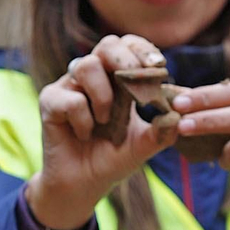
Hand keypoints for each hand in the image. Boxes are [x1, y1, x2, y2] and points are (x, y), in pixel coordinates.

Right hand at [26, 34, 177, 229]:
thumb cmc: (113, 158)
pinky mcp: (50, 102)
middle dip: (126, 59)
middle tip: (137, 82)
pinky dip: (84, 120)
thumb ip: (162, 130)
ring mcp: (70, 86)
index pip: (129, 47)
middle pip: (107, 45)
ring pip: (86, 66)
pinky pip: (71, 100)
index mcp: (116, 78)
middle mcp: (93, 77)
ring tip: (106, 121)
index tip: (159, 66)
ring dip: (103, 95)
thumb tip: (179, 115)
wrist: (84, 184)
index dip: (143, 50)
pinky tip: (85, 135)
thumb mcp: (144, 144)